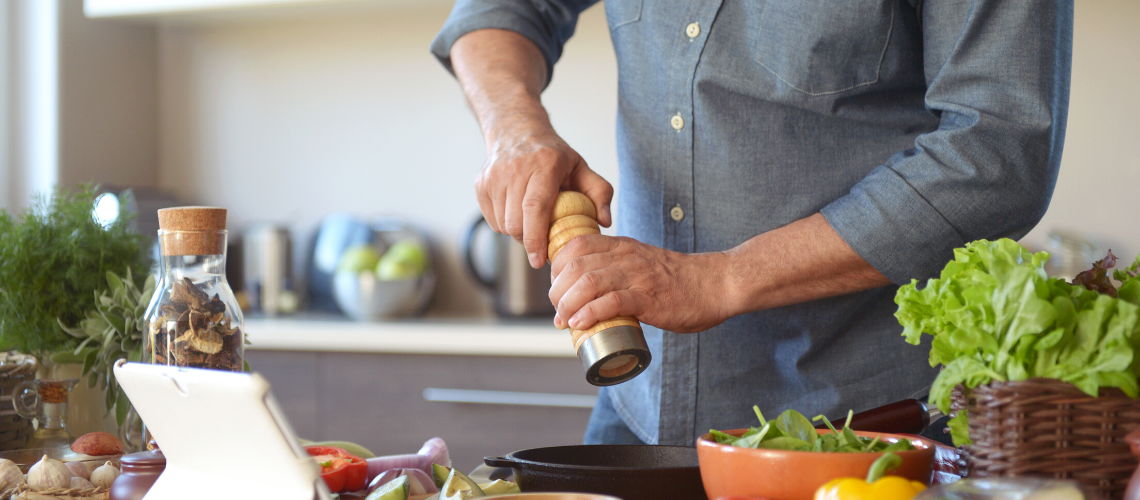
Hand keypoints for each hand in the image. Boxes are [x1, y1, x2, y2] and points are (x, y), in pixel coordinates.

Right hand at [474, 125, 612, 268]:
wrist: (516, 131)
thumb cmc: (553, 156)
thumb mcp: (581, 168)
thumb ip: (600, 192)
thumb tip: (605, 222)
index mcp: (544, 164)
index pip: (535, 208)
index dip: (536, 238)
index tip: (540, 260)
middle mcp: (515, 168)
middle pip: (516, 223)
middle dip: (529, 240)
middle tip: (544, 238)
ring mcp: (493, 176)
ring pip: (503, 225)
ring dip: (518, 233)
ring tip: (532, 220)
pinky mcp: (481, 185)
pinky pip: (492, 221)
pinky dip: (506, 225)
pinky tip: (517, 211)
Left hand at [548, 234, 733, 333]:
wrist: (716, 285)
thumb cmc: (679, 280)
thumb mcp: (642, 262)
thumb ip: (619, 269)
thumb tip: (589, 292)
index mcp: (622, 246)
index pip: (576, 245)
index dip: (558, 267)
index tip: (557, 288)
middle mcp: (626, 257)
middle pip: (575, 264)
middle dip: (557, 290)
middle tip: (558, 311)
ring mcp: (637, 276)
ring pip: (588, 281)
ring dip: (568, 304)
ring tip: (564, 321)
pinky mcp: (649, 298)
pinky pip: (611, 301)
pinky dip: (590, 313)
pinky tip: (581, 323)